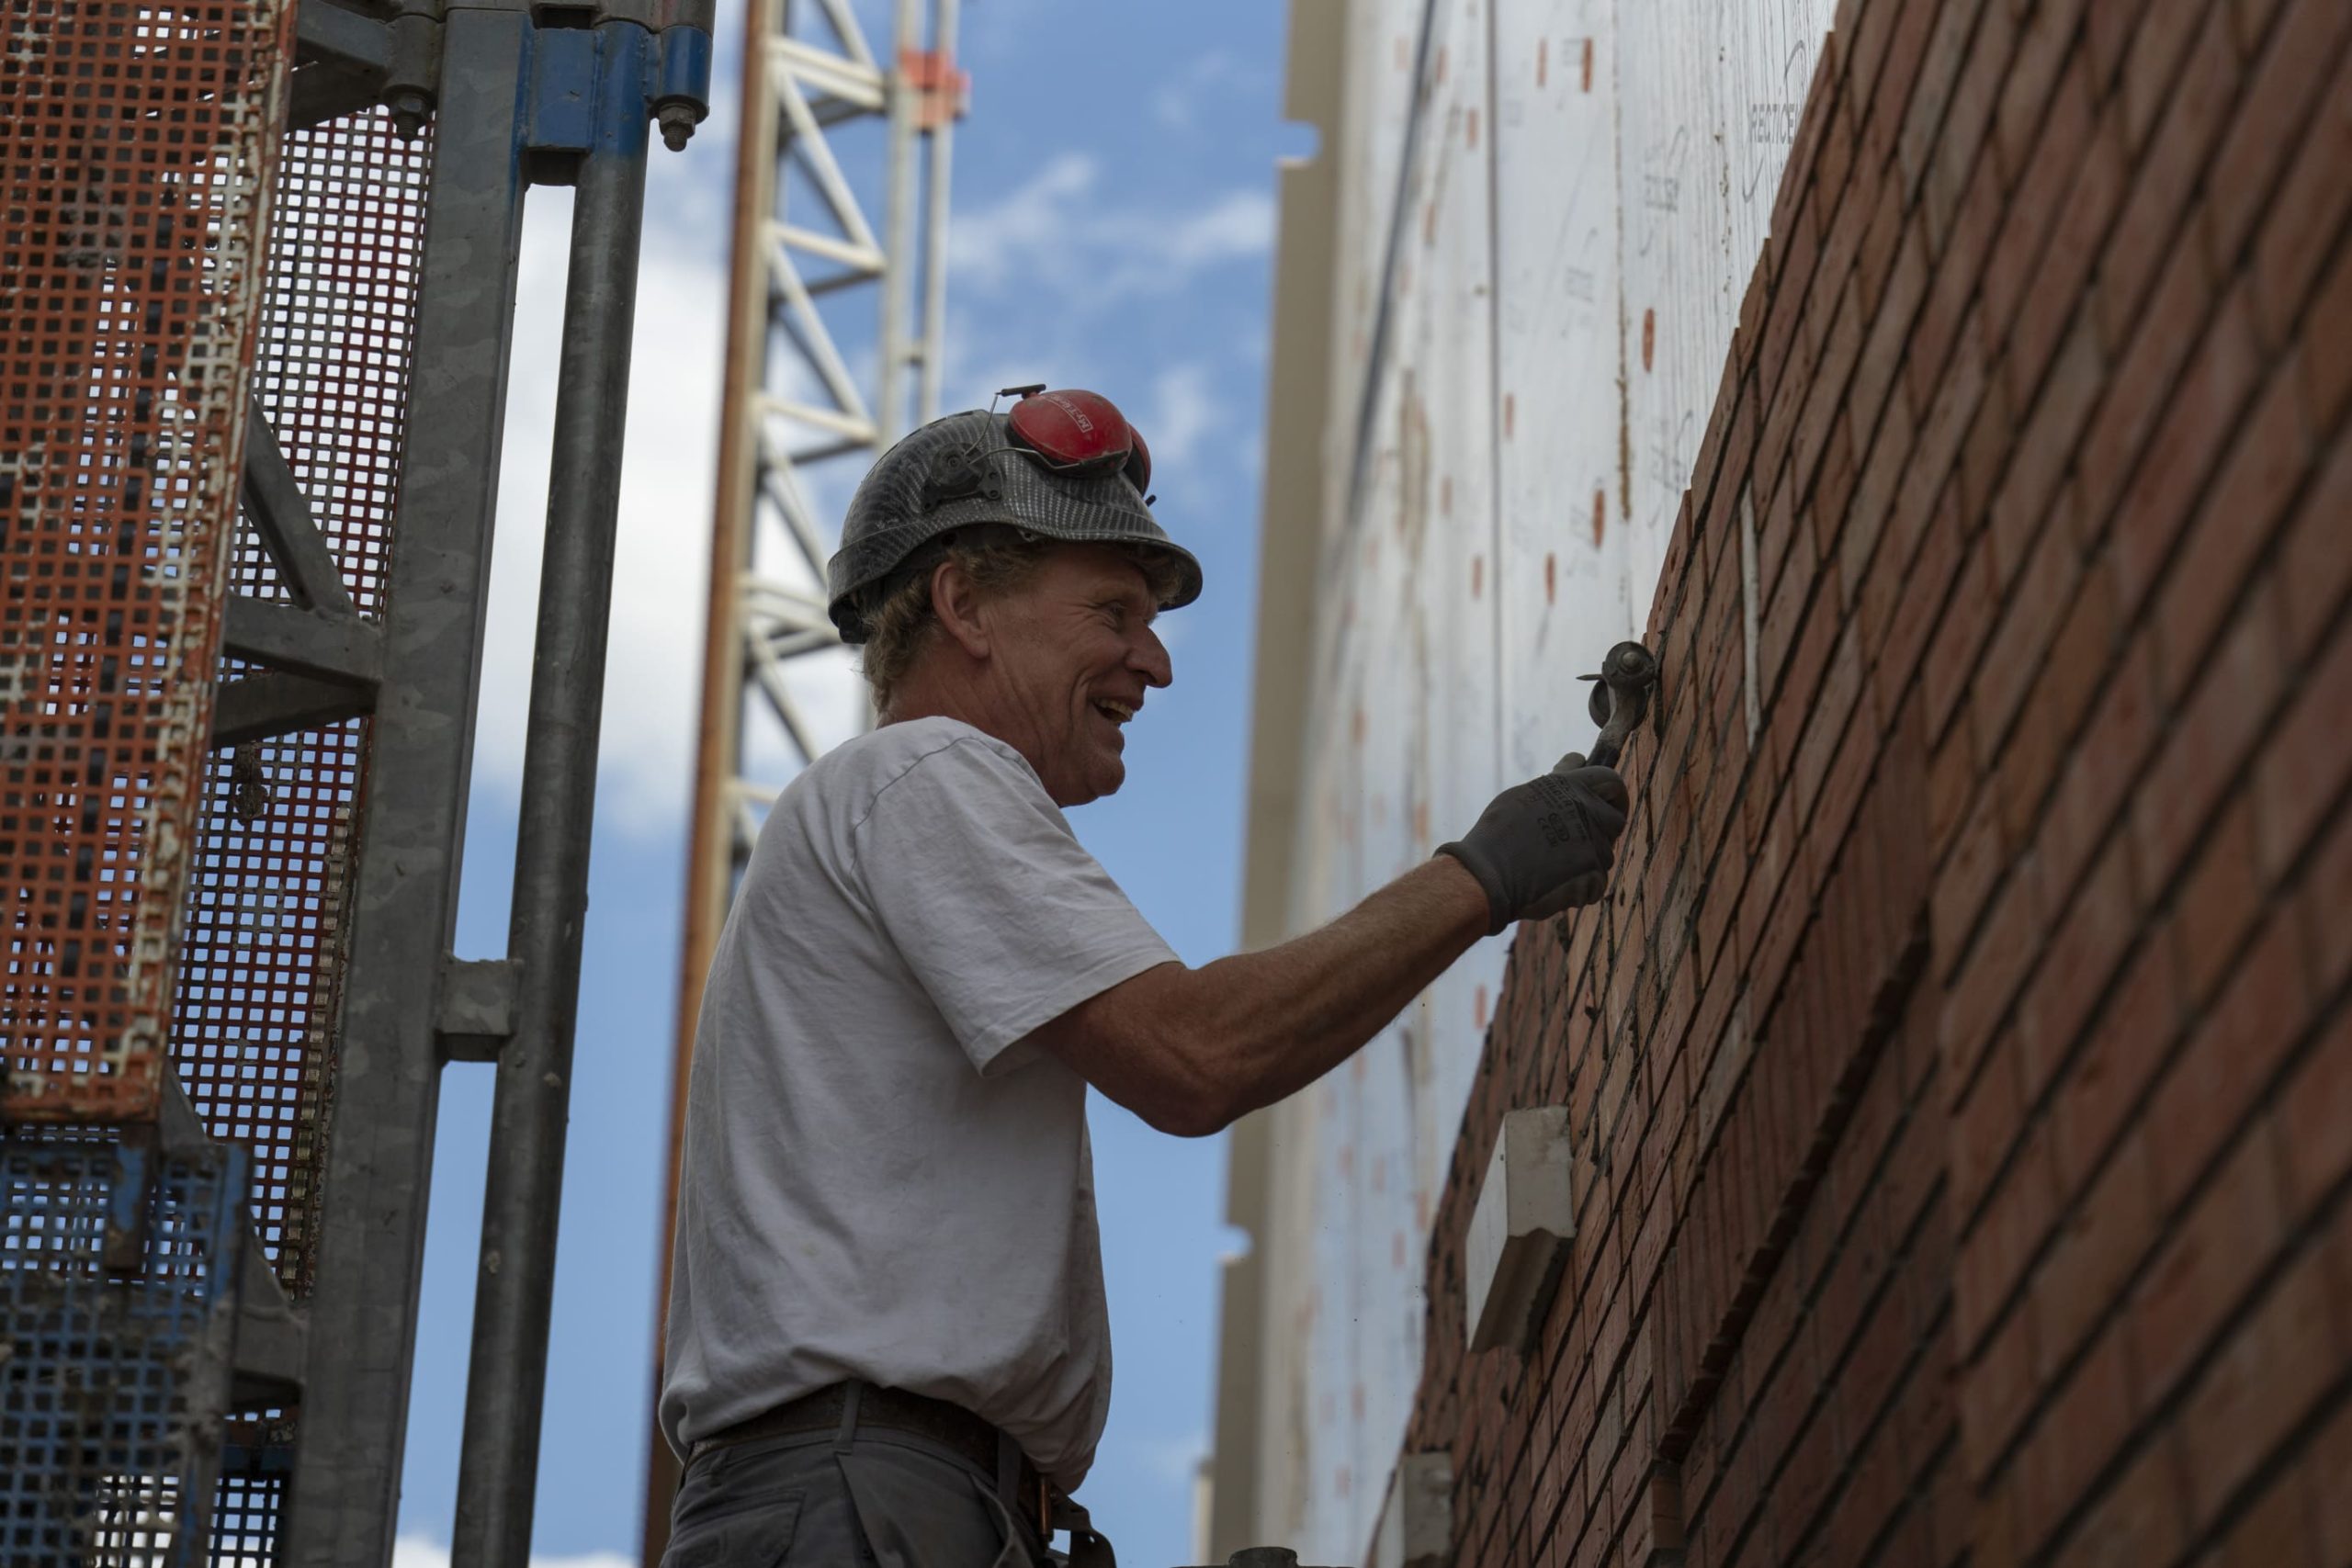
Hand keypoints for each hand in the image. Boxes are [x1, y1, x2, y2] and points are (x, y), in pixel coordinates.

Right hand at [1436, 752, 1629, 933]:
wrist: (1490, 874)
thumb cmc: (1499, 833)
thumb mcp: (1525, 794)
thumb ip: (1557, 780)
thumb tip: (1577, 760)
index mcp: (1571, 786)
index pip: (1611, 780)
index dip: (1612, 793)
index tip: (1606, 801)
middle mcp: (1587, 811)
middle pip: (1616, 818)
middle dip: (1603, 828)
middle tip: (1582, 837)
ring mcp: (1594, 844)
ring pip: (1604, 852)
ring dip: (1588, 858)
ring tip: (1554, 865)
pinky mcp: (1594, 874)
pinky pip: (1597, 879)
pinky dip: (1581, 884)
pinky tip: (1554, 884)